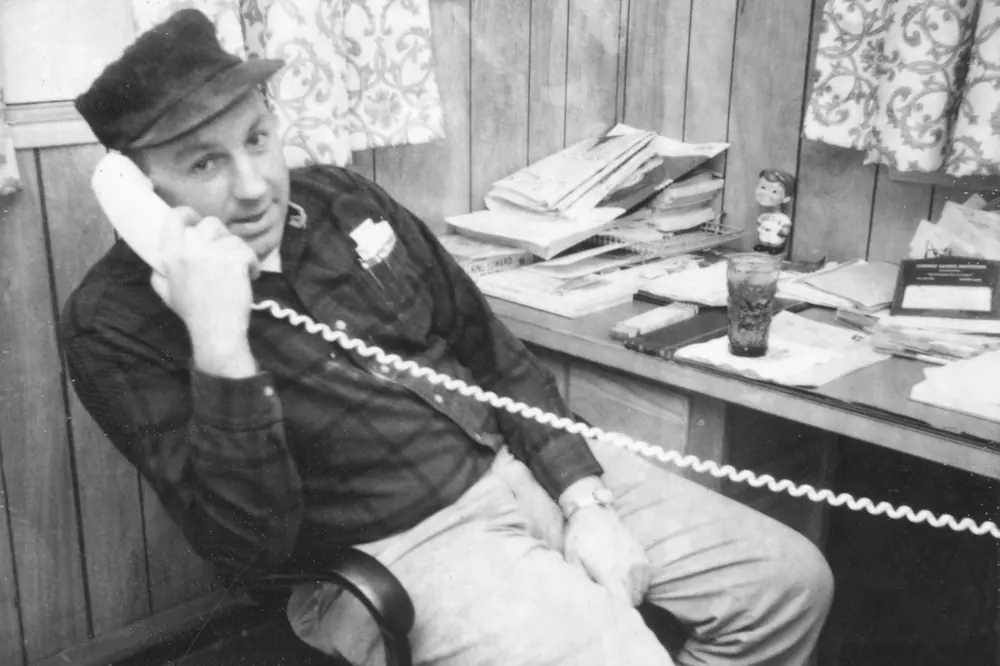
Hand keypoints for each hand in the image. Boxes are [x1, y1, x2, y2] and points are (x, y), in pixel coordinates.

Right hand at [152, 207, 259, 377]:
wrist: (216, 331)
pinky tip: (250, 276)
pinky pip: (249, 251)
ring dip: (240, 253)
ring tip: (240, 272)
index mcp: (171, 255)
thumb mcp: (166, 293)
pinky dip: (253, 264)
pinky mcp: (235, 260)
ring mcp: (214, 254)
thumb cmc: (193, 314)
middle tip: (227, 252)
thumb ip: (159, 274)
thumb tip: (158, 263)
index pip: (175, 218)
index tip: (195, 219)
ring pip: (233, 239)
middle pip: (211, 223)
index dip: (187, 213)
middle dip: (222, 235)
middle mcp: (190, 250)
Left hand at [563, 506, 650, 606]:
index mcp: (611, 574)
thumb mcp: (572, 559)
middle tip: (609, 602)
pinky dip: (638, 583)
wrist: (593, 510)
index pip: (622, 605)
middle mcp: (629, 570)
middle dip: (622, 605)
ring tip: (616, 591)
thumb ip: (583, 582)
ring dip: (631, 594)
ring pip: (641, 591)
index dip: (616, 611)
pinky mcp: (642, 555)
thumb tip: (587, 599)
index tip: (607, 611)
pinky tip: (624, 579)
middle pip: (633, 601)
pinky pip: (645, 578)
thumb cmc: (579, 535)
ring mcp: (638, 562)